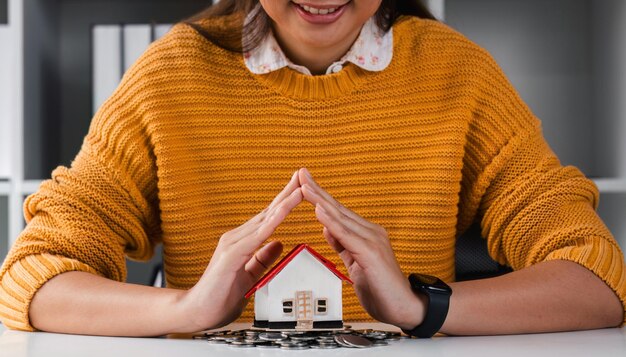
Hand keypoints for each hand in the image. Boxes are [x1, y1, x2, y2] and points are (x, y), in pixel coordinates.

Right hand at [178, 171, 302, 330]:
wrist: (196, 313)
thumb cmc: (220, 296)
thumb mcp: (250, 276)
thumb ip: (263, 259)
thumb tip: (278, 243)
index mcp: (243, 242)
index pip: (269, 219)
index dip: (285, 203)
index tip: (301, 188)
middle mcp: (237, 238)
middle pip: (268, 212)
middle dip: (287, 193)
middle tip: (303, 175)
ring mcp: (233, 244)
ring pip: (264, 220)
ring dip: (284, 202)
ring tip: (300, 187)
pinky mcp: (231, 255)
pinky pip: (257, 236)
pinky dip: (272, 222)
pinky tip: (283, 211)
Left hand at [298, 168, 425, 329]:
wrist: (406, 308)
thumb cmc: (382, 289)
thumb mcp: (355, 263)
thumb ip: (343, 245)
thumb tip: (328, 228)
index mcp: (365, 234)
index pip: (337, 212)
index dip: (319, 197)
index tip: (303, 182)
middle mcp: (370, 232)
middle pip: (337, 209)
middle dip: (317, 191)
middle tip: (300, 173)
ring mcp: (373, 241)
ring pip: (341, 218)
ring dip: (320, 201)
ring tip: (304, 186)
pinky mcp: (371, 253)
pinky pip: (347, 236)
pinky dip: (331, 222)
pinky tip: (320, 211)